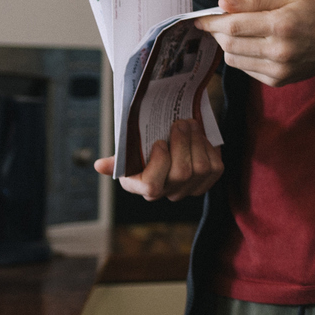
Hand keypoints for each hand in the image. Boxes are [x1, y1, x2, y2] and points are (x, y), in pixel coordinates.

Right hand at [94, 117, 221, 201]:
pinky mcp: (206, 182)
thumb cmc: (146, 147)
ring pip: (201, 169)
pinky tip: (201, 136)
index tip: (159, 142)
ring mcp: (187, 189)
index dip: (159, 163)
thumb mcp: (130, 151)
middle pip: (181, 174)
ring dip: (197, 142)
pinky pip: (215, 168)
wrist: (171, 144)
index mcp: (141, 186)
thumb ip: (118, 159)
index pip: (152, 186)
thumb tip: (100, 165)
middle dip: (183, 144)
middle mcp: (165, 192)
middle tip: (180, 122)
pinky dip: (209, 149)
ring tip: (191, 124)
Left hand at [195, 0, 314, 85]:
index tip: (200, 19)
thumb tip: (223, 5)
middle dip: (218, 32)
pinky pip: (246, 69)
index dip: (212, 22)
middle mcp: (278, 50)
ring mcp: (278, 69)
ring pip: (233, 59)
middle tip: (219, 22)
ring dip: (228, 45)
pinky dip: (242, 57)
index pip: (233, 26)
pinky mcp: (278, 80)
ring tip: (238, 33)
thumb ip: (253, 1)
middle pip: (229, 44)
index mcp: (281, 25)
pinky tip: (253, 46)